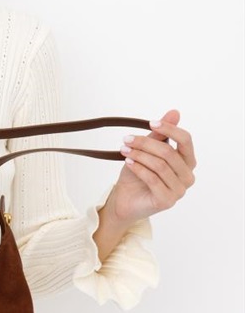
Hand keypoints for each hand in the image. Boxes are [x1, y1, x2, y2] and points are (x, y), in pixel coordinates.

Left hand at [107, 109, 196, 224]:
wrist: (125, 199)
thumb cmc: (138, 174)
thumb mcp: (147, 151)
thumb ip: (160, 135)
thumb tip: (175, 112)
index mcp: (187, 161)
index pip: (186, 140)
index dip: (169, 129)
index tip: (151, 123)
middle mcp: (188, 176)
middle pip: (169, 152)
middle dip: (145, 143)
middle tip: (127, 139)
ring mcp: (179, 191)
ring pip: (160, 166)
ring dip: (139, 155)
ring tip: (124, 150)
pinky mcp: (167, 201)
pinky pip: (153, 179)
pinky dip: (139, 168)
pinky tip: (128, 163)